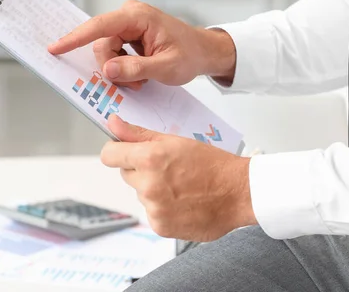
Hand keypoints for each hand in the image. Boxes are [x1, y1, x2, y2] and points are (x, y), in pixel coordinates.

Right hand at [48, 0, 235, 89]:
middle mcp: (130, 16)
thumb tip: (107, 70)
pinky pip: (114, 53)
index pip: (100, 27)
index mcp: (138, 16)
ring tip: (142, 80)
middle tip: (135, 83)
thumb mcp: (165, 67)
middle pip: (102, 44)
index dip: (75, 38)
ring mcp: (128, 25)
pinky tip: (141, 74)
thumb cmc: (190, 55)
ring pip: (106, 52)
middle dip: (113, 67)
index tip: (55, 48)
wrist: (204, 52)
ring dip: (120, 70)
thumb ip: (136, 68)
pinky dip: (123, 68)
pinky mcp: (129, 35)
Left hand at [101, 115, 256, 241]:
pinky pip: (152, 212)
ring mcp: (154, 209)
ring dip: (154, 190)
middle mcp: (148, 185)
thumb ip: (139, 134)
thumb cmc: (212, 164)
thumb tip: (113, 123)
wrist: (238, 193)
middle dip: (142, 169)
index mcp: (150, 159)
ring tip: (181, 186)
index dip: (117, 151)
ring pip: (141, 194)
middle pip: (127, 174)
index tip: (124, 151)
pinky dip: (164, 208)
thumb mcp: (176, 141)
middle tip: (168, 168)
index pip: (110, 155)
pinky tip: (183, 202)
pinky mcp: (160, 226)